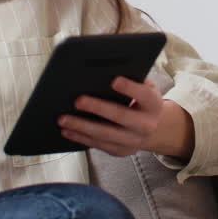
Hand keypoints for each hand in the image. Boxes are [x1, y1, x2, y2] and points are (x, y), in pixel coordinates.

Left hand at [58, 77, 193, 158]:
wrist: (154, 128)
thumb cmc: (141, 100)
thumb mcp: (144, 86)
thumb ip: (131, 77)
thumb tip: (104, 68)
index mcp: (153, 104)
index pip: (143, 94)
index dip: (130, 88)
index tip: (114, 80)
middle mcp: (146, 125)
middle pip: (121, 116)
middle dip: (97, 108)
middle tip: (77, 101)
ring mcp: (133, 141)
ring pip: (105, 134)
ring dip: (82, 127)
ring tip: (62, 118)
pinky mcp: (120, 151)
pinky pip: (98, 145)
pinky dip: (80, 138)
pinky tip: (66, 130)